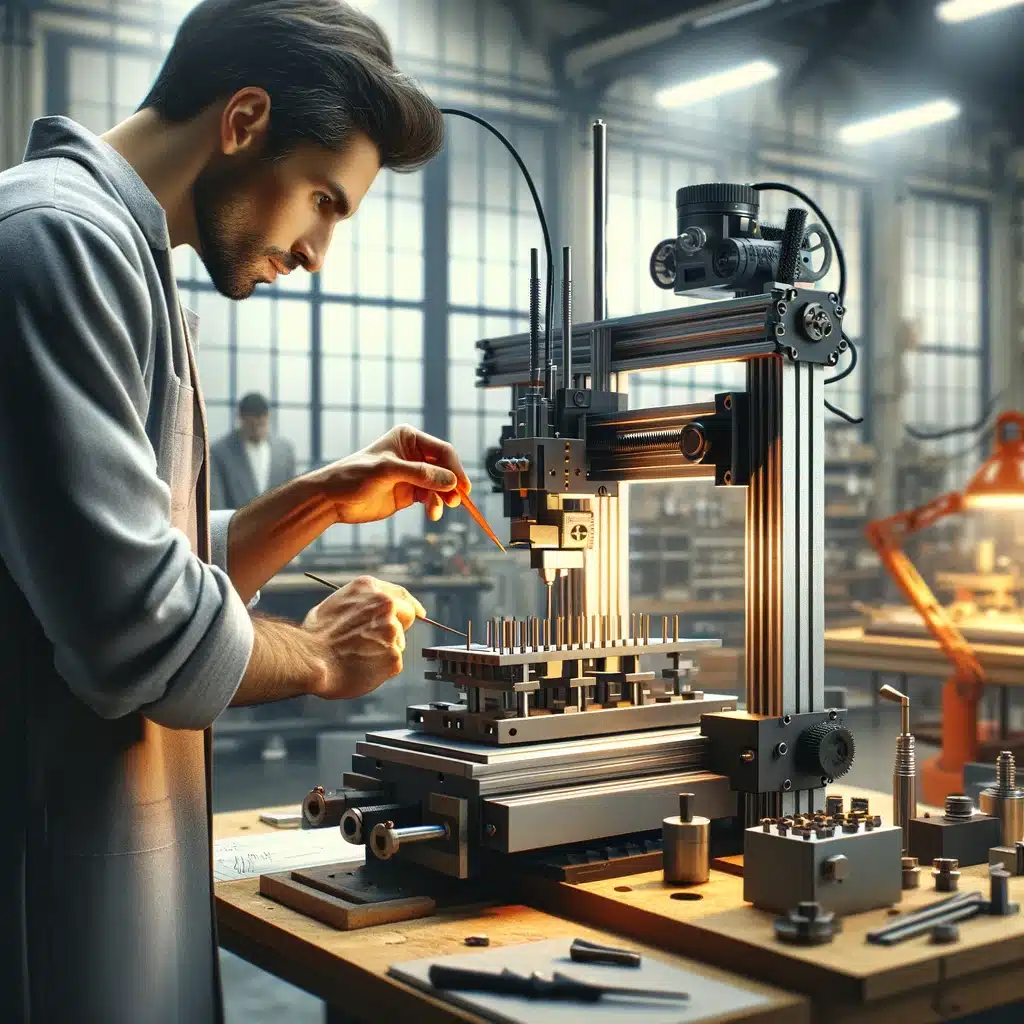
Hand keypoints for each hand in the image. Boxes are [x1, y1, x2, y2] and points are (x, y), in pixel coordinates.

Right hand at [302, 576, 424, 698]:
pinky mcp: (394, 656)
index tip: (419, 613)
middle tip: (374, 641)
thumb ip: (361, 603)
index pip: (401, 595)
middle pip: (407, 617)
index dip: (411, 605)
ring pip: (398, 643)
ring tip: (358, 655)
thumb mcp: (335, 604)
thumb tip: (370, 609)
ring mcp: (392, 631)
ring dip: (385, 650)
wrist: (309, 659)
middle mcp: (385, 605)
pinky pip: (393, 663)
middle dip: (396, 629)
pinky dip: (381, 669)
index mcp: (370, 589)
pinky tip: (363, 666)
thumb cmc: (315, 636)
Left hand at [318, 424, 470, 524]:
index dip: (454, 468)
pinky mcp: (409, 493)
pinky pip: (430, 498)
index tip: (462, 486)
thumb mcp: (387, 471)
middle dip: (451, 484)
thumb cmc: (354, 476)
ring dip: (442, 498)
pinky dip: (434, 505)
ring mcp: (413, 475)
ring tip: (439, 510)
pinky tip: (432, 513)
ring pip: (439, 485)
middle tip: (457, 500)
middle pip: (445, 469)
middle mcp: (414, 455)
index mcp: (409, 438)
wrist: (332, 499)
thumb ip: (419, 474)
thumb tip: (450, 481)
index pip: (442, 451)